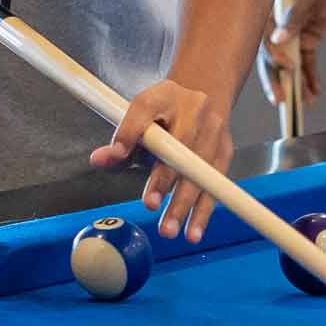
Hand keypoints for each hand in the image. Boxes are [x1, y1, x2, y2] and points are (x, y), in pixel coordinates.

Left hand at [89, 78, 233, 242]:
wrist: (206, 95)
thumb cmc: (166, 113)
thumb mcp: (140, 118)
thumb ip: (121, 139)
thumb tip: (98, 159)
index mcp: (165, 95)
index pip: (145, 109)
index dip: (133, 131)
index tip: (122, 153)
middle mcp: (194, 109)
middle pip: (180, 147)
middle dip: (165, 180)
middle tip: (150, 206)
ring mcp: (214, 131)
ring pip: (200, 170)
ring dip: (185, 203)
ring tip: (169, 230)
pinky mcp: (226, 151)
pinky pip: (216, 183)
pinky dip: (204, 210)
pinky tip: (193, 231)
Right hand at [262, 0, 325, 108]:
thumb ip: (293, 17)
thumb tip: (278, 39)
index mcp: (271, 18)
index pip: (267, 43)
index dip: (274, 57)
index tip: (288, 66)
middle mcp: (278, 31)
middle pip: (273, 61)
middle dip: (277, 82)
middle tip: (280, 101)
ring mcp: (293, 39)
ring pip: (292, 67)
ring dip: (297, 85)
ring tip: (304, 104)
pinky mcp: (307, 43)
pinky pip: (308, 64)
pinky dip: (311, 78)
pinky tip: (316, 93)